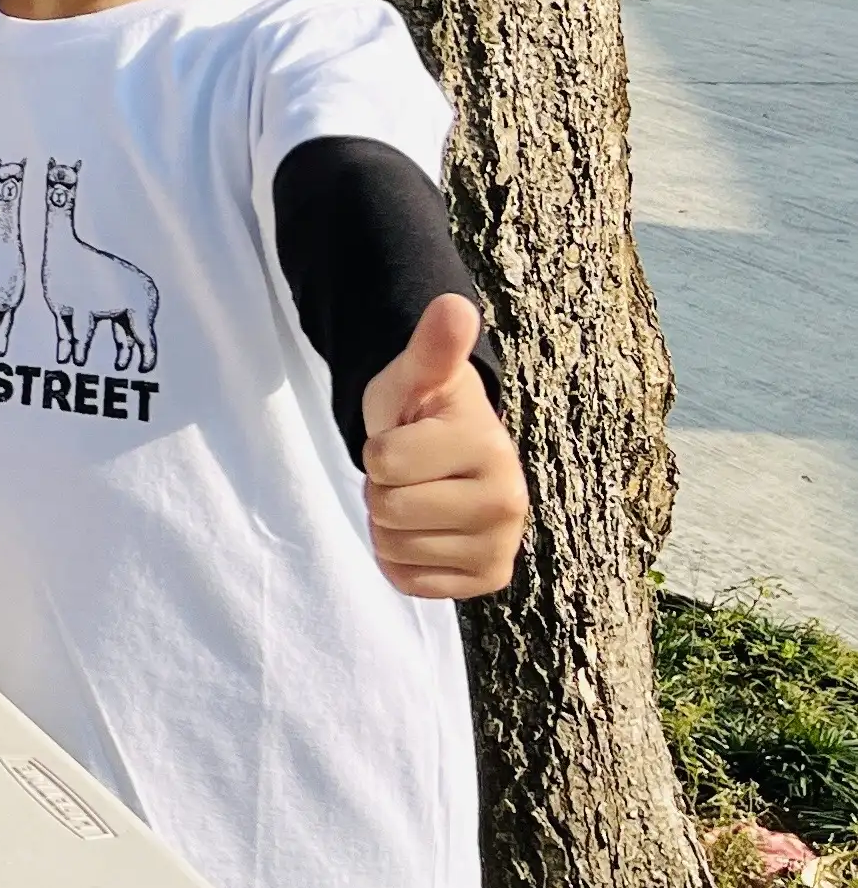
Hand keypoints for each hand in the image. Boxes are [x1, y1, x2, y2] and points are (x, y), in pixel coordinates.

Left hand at [361, 295, 525, 598]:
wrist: (453, 456)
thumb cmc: (426, 412)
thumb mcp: (419, 375)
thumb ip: (432, 347)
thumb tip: (453, 305)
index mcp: (488, 448)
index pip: (383, 461)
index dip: (378, 448)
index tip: (406, 438)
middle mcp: (508, 502)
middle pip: (387, 509)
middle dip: (382, 487)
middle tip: (409, 472)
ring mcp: (501, 545)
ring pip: (393, 548)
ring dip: (387, 524)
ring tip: (417, 496)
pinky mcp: (488, 579)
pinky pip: (408, 582)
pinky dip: (399, 560)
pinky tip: (423, 531)